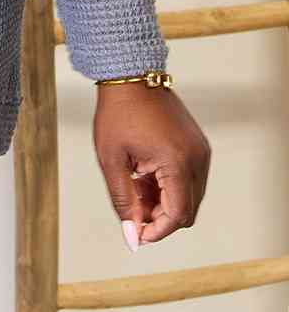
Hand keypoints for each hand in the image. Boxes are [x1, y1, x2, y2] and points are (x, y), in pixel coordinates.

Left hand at [93, 81, 210, 246]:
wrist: (130, 76)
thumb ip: (123, 201)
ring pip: (189, 196)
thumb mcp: (111, 160)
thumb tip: (132, 235)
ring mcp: (200, 150)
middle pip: (187, 210)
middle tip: (132, 211)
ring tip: (135, 187)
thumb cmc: (117, 113)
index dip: (157, 231)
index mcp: (177, 162)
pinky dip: (169, 186)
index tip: (137, 235)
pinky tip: (145, 175)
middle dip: (160, 218)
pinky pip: (189, 178)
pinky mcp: (197, 145)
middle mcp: (196, 158)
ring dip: (164, 202)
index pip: (177, 215)